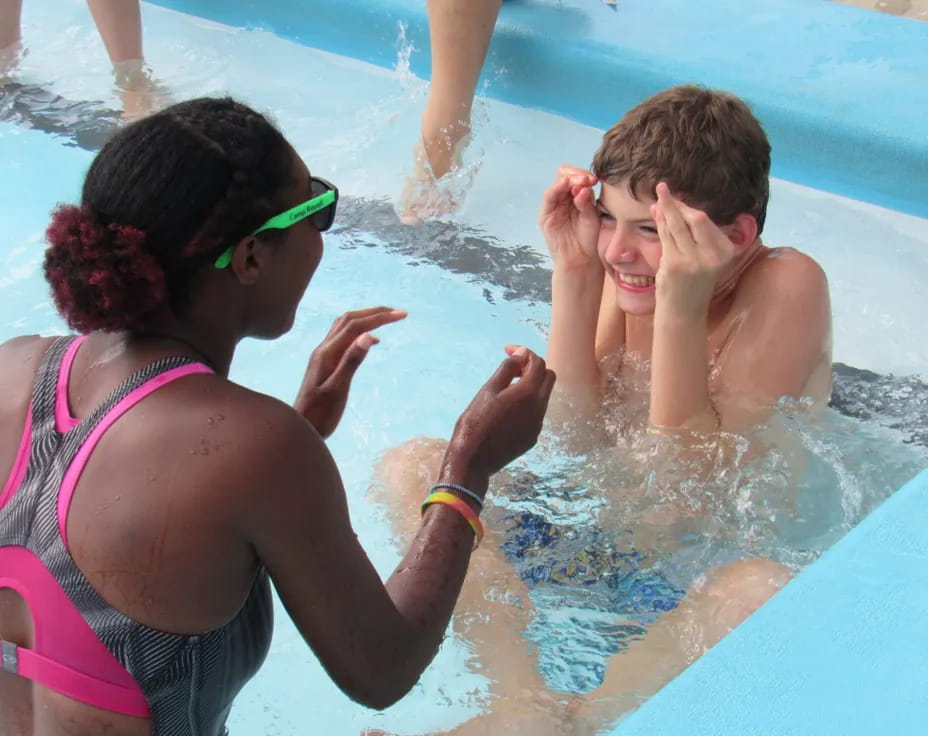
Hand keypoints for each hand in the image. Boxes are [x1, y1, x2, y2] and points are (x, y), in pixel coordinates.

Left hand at [295, 307, 406, 437]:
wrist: (300, 428)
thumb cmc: (319, 415)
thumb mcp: (337, 390)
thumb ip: (351, 362)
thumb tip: (368, 335)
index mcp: (327, 353)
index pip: (355, 326)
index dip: (379, 317)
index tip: (401, 315)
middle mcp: (323, 349)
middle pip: (349, 320)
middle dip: (374, 313)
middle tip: (398, 313)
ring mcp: (323, 355)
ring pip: (345, 326)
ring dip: (366, 318)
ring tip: (387, 318)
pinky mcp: (325, 363)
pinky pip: (343, 338)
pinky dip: (360, 331)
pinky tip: (373, 341)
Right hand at [442, 347, 555, 493]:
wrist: (473, 460)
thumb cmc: (475, 423)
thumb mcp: (488, 391)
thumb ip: (508, 369)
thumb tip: (521, 355)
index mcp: (527, 393)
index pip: (537, 363)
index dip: (524, 352)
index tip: (508, 350)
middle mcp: (539, 408)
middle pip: (548, 377)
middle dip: (533, 367)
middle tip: (512, 368)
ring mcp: (537, 425)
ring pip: (543, 396)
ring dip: (531, 386)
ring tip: (506, 388)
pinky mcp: (532, 437)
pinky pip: (536, 413)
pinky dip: (527, 404)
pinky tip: (506, 410)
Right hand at [538, 165, 602, 271]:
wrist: (582, 259)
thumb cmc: (590, 238)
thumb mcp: (593, 215)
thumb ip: (587, 201)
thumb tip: (584, 186)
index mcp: (576, 196)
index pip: (576, 176)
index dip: (583, 174)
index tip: (595, 179)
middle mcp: (563, 199)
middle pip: (565, 175)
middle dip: (576, 174)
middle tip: (587, 180)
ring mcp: (553, 206)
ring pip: (556, 184)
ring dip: (568, 179)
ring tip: (581, 182)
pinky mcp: (545, 216)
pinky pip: (548, 197)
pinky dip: (556, 188)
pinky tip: (565, 185)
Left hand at [653, 182, 735, 316]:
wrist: (683, 311)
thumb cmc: (690, 282)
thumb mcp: (696, 256)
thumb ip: (685, 231)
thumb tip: (669, 204)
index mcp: (724, 251)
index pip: (704, 221)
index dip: (687, 207)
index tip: (675, 197)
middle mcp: (712, 255)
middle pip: (693, 219)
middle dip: (676, 202)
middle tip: (662, 187)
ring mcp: (693, 261)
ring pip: (676, 226)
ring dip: (665, 209)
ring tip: (657, 197)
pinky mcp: (674, 266)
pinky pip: (666, 238)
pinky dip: (660, 224)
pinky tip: (655, 213)